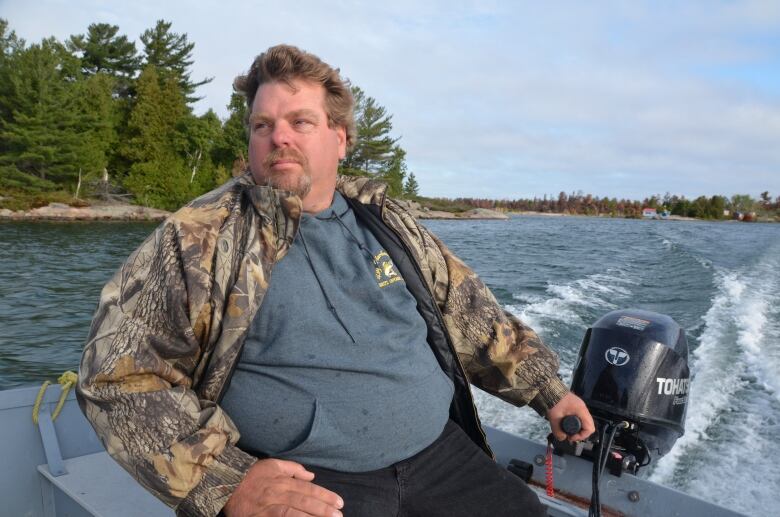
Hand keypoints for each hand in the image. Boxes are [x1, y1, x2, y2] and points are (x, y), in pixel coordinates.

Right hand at [223, 458, 343, 516]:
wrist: (226, 483)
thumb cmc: (252, 475)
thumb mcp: (273, 465)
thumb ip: (293, 469)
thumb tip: (311, 475)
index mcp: (282, 480)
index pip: (308, 489)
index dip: (325, 496)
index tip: (339, 502)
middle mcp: (277, 492)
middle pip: (304, 501)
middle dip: (323, 509)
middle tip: (339, 515)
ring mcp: (268, 506)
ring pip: (293, 512)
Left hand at [546, 392, 595, 441]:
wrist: (549, 389)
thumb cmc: (553, 400)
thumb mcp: (554, 417)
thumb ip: (557, 430)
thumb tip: (562, 438)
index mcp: (581, 410)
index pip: (590, 428)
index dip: (582, 436)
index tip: (571, 437)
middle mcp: (583, 408)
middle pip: (589, 425)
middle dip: (580, 433)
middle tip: (570, 435)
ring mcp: (580, 406)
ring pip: (585, 421)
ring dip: (578, 428)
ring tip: (568, 431)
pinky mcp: (575, 405)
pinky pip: (580, 417)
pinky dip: (576, 422)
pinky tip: (567, 424)